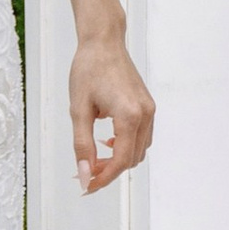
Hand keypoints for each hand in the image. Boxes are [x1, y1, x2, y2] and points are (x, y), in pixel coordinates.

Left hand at [70, 28, 153, 193]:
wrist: (103, 42)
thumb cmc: (88, 70)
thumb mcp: (78, 110)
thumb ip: (82, 145)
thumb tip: (85, 174)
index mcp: (129, 116)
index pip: (121, 161)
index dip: (103, 179)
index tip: (86, 187)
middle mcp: (145, 115)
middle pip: (131, 159)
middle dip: (109, 171)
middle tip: (85, 172)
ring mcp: (149, 110)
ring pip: (138, 151)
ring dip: (118, 160)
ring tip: (94, 158)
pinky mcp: (148, 106)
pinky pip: (142, 137)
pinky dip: (126, 146)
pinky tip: (107, 142)